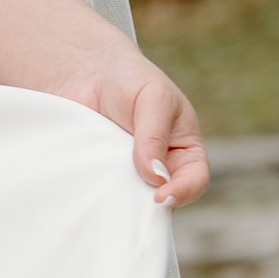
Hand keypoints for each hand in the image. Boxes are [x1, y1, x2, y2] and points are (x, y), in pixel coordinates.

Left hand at [55, 54, 208, 208]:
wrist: (86, 72)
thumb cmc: (130, 80)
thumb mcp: (153, 98)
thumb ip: (154, 136)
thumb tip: (156, 177)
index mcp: (184, 152)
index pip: (195, 181)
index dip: (184, 192)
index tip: (161, 196)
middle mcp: (158, 170)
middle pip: (160, 200)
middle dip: (147, 205)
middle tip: (129, 201)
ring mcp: (127, 176)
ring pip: (128, 202)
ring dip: (118, 202)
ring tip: (104, 191)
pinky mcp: (100, 177)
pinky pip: (99, 194)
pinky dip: (94, 194)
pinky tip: (84, 188)